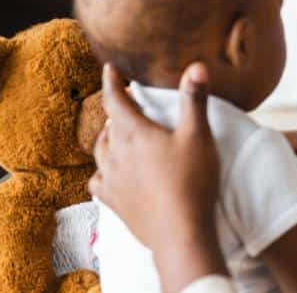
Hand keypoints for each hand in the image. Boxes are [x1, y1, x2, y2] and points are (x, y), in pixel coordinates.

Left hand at [89, 62, 227, 292]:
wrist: (180, 231)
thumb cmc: (192, 180)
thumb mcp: (198, 135)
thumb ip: (195, 99)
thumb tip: (196, 65)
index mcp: (135, 133)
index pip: (115, 99)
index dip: (111, 81)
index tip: (109, 68)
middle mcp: (116, 153)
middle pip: (108, 125)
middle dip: (115, 110)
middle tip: (124, 102)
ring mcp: (112, 179)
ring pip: (101, 151)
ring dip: (108, 138)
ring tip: (116, 132)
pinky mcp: (114, 201)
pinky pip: (98, 181)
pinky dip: (102, 171)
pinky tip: (110, 173)